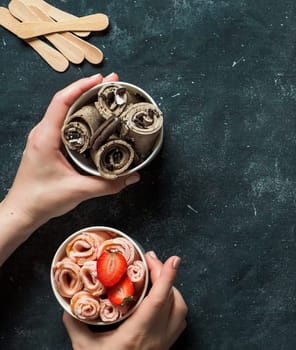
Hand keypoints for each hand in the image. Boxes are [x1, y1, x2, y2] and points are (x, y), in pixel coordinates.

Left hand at [2, 73, 139, 227]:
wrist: (22, 211)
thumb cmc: (42, 199)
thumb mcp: (79, 191)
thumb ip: (108, 184)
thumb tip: (132, 176)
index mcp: (46, 137)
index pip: (62, 101)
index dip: (82, 86)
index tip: (101, 79)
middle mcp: (43, 133)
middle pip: (66, 100)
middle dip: (89, 88)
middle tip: (112, 83)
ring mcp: (44, 138)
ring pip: (65, 110)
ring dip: (85, 100)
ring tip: (106, 95)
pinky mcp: (48, 145)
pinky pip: (65, 122)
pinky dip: (81, 114)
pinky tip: (96, 117)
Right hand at [63, 252, 187, 349]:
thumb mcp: (84, 347)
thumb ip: (76, 324)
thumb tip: (68, 306)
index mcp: (137, 333)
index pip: (159, 300)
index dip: (167, 277)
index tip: (172, 259)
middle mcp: (157, 337)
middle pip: (172, 300)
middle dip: (165, 276)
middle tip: (151, 262)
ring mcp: (165, 343)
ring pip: (180, 310)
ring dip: (172, 291)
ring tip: (157, 279)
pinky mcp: (167, 348)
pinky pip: (179, 322)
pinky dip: (175, 306)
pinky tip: (163, 302)